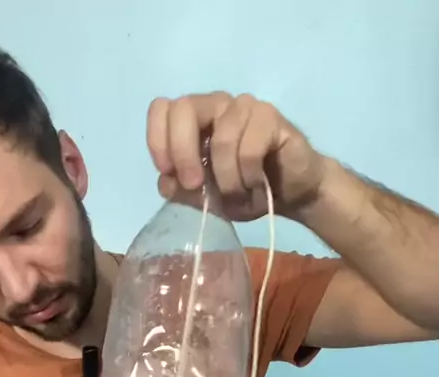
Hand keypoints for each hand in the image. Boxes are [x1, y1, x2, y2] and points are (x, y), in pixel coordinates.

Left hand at [146, 92, 326, 221]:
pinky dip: (249, 176)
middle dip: (184, 153)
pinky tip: (257, 184)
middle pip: (184, 108)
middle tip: (195, 185)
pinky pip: (250, 148)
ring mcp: (245, 107)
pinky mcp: (271, 117)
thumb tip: (166, 183)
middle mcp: (217, 105)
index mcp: (195, 118)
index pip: (161, 108)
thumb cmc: (245, 191)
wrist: (290, 194)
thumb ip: (182, 189)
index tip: (168, 173)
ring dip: (227, 178)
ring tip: (237, 194)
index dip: (158, 140)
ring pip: (222, 138)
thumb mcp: (207, 199)